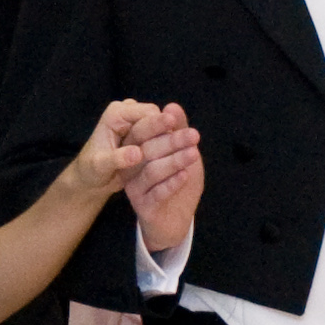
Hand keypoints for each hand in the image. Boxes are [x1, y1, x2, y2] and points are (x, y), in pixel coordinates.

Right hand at [109, 100, 202, 252]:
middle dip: (171, 141)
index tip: (173, 118)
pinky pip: (156, 194)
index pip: (140, 132)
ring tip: (193, 154)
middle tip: (193, 135)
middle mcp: (131, 168)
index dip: (156, 124)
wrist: (175, 218)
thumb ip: (177, 129)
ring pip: (151, 171)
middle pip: (146, 150)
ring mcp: (135, 188)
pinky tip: (185, 175)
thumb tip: (172, 106)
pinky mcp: (142, 207)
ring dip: (174, 161)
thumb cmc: (178, 180)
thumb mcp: (182, 151)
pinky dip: (172, 183)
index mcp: (136, 150)